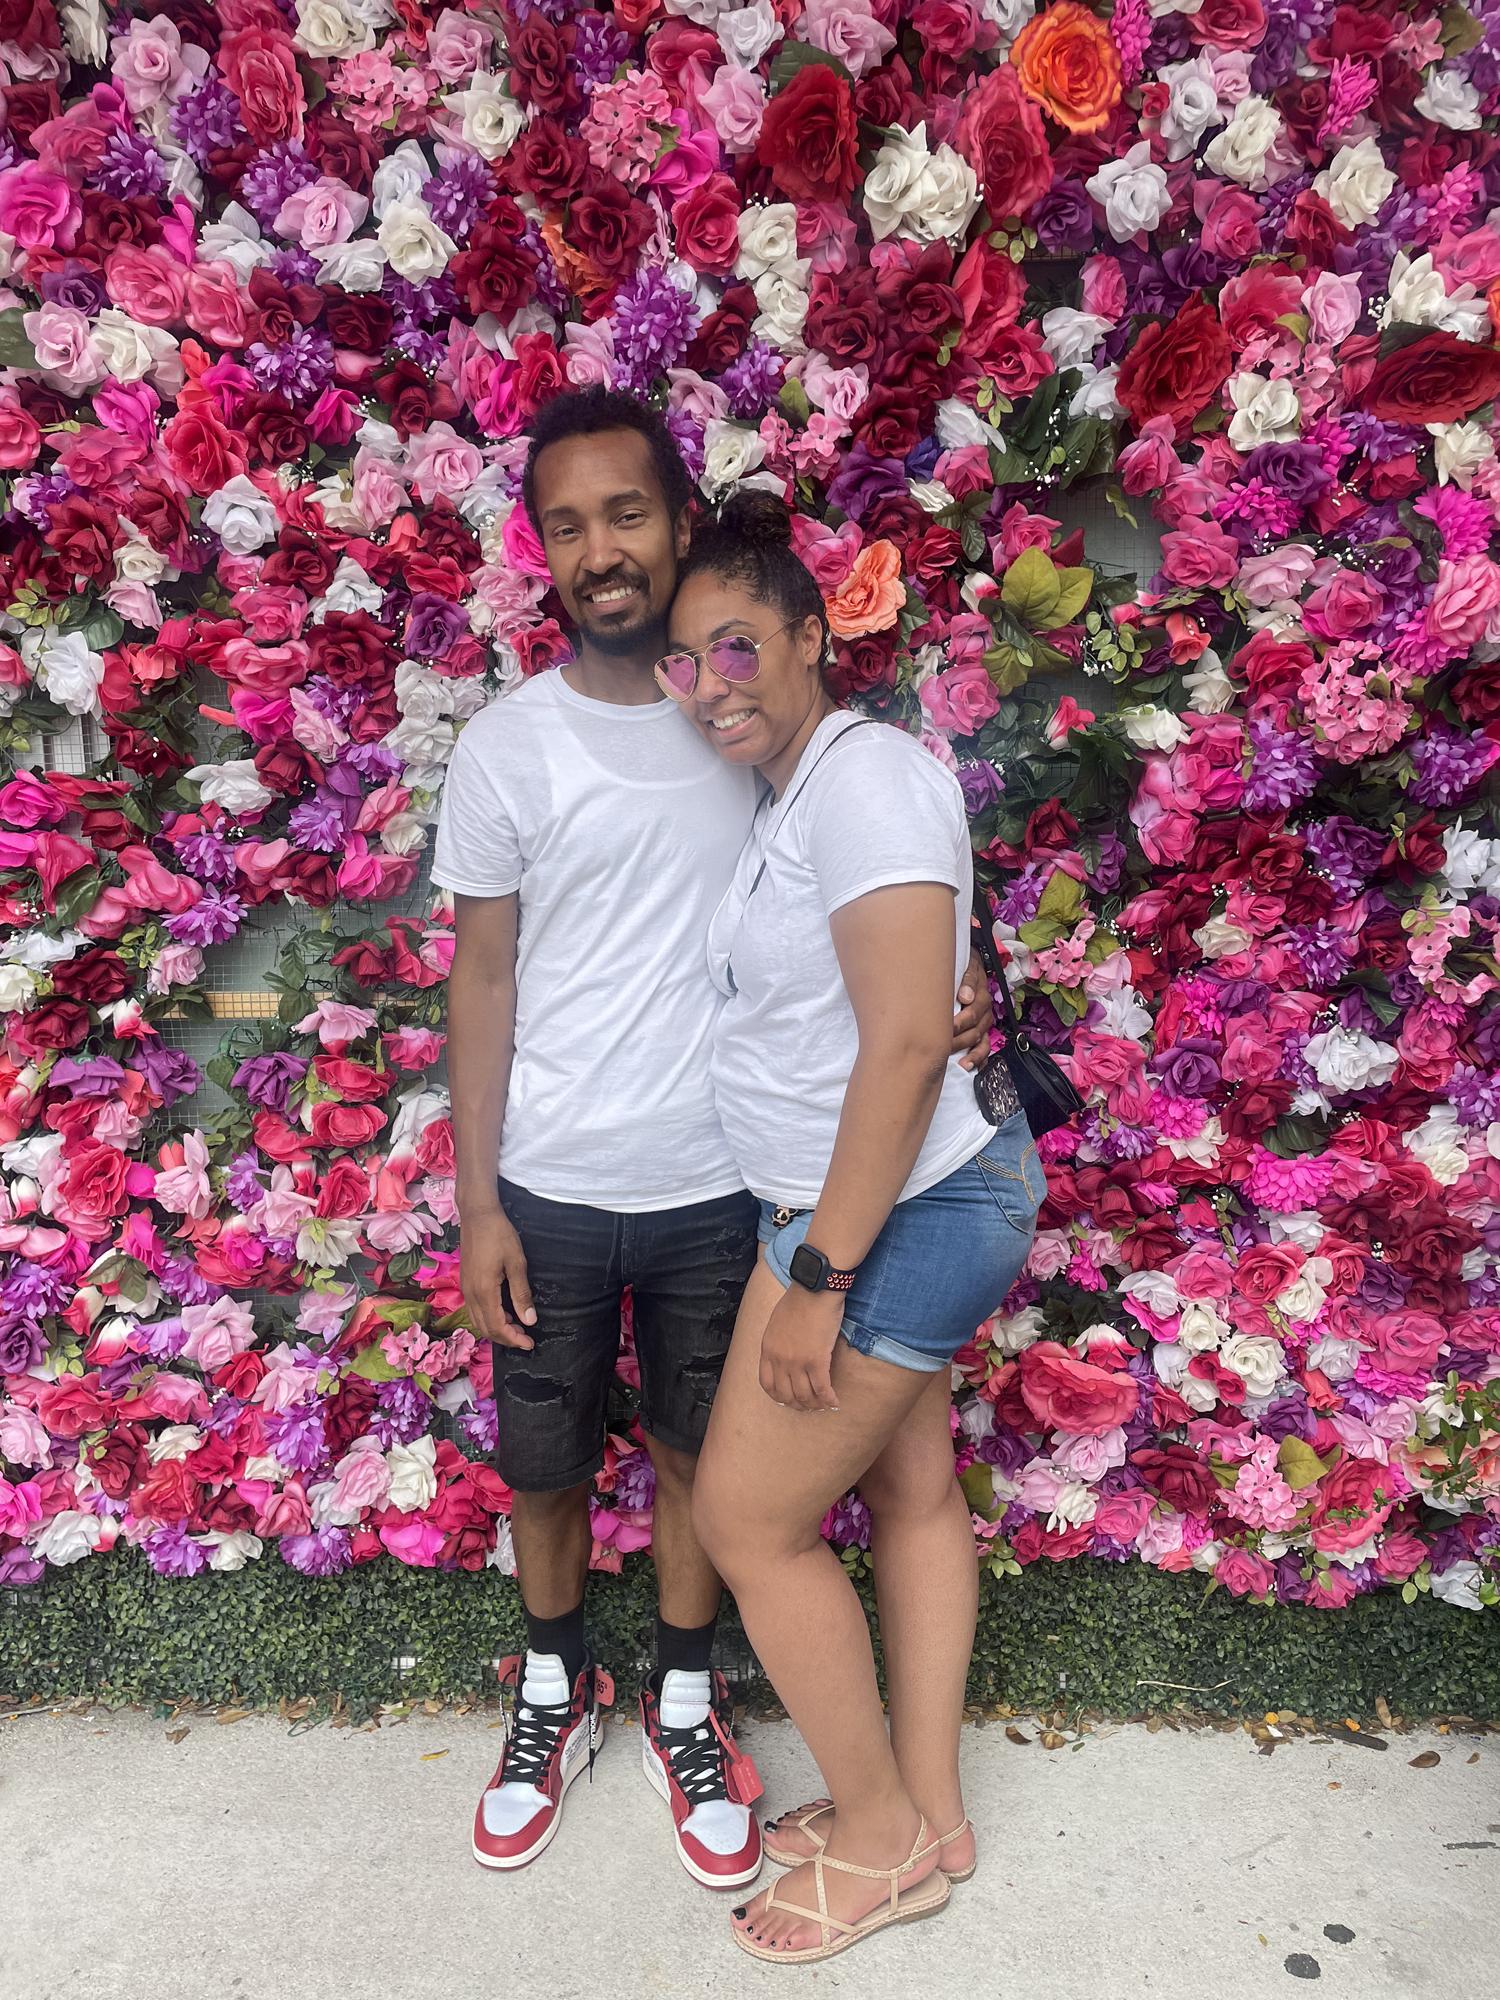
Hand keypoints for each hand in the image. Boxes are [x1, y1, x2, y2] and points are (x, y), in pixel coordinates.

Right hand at [459, 1205, 536, 1349]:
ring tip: (517, 1326)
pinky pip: (474, 1310)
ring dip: (496, 1329)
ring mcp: (465, 1289)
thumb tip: (529, 1320)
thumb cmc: (499, 1234)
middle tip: (525, 1337)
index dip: (514, 1339)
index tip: (530, 1343)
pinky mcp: (465, 1282)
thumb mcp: (517, 1263)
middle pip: (485, 1329)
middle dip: (505, 1338)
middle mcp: (470, 1294)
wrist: (477, 1214)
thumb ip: (522, 1294)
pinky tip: (503, 1311)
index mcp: (484, 1291)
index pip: (497, 1327)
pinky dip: (488, 1318)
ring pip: (478, 1321)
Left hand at [759, 1287, 842, 1413]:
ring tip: (823, 1405)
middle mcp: (779, 1359)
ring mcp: (797, 1361)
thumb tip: (786, 1352)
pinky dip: (828, 1399)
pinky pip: (822, 1388)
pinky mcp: (817, 1360)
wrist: (814, 1288)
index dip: (779, 1396)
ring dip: (815, 1404)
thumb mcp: (777, 1321)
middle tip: (808, 1406)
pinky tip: (835, 1401)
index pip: (767, 1384)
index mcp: (767, 1348)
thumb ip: (778, 1340)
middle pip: (786, 1394)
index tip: (788, 1399)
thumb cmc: (800, 1299)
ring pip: (805, 1395)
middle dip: (798, 1404)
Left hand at [952, 946, 994, 1071]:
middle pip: (976, 1025)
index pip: (975, 1005)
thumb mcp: (963, 965)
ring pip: (980, 1038)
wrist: (965, 965)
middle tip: (945, 1043)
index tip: (949, 1025)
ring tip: (960, 1062)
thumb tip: (965, 996)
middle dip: (960, 1035)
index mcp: (979, 990)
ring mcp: (983, 1020)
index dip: (962, 1017)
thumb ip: (966, 979)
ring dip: (970, 1051)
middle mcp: (983, 1007)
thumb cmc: (960, 966)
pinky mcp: (982, 1031)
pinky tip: (969, 1066)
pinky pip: (984, 1047)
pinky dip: (978, 1058)